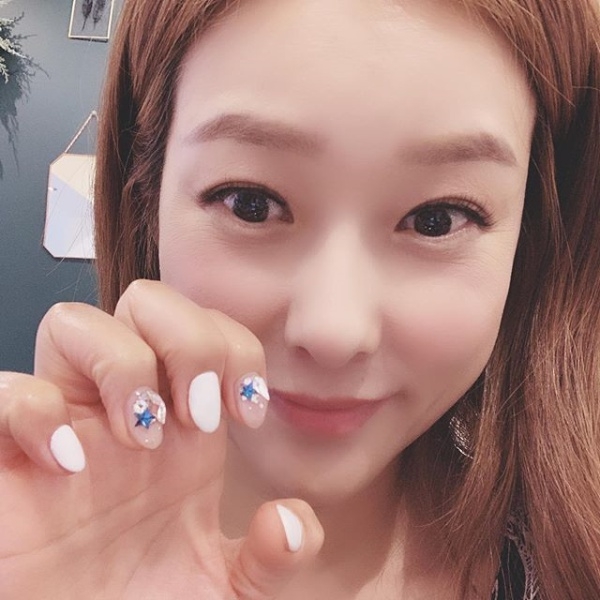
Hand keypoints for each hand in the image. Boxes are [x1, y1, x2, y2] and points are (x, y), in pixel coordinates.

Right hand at [0, 280, 322, 598]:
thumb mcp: (227, 590)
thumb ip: (273, 557)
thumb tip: (292, 521)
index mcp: (180, 426)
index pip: (208, 327)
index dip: (236, 348)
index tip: (246, 414)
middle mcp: (124, 412)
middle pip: (148, 302)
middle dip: (188, 341)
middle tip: (199, 416)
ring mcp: (63, 429)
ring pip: (74, 324)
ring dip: (121, 363)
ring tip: (140, 435)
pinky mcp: (8, 461)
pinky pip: (4, 393)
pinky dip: (33, 413)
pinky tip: (70, 465)